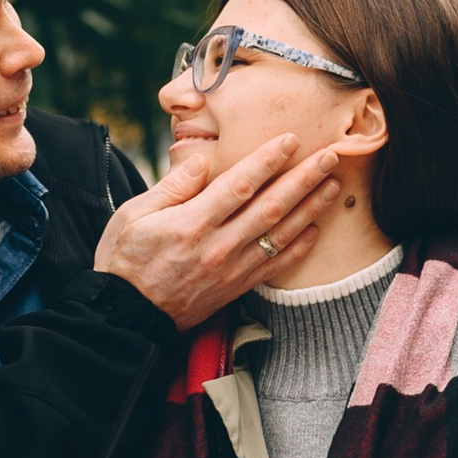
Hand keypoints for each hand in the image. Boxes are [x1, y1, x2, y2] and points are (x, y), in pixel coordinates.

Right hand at [92, 135, 341, 330]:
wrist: (126, 316)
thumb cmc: (124, 261)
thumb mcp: (133, 216)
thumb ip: (172, 187)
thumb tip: (202, 160)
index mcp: (191, 224)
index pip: (239, 185)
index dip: (268, 160)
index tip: (291, 140)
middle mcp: (217, 247)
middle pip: (271, 207)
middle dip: (304, 179)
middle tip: (329, 156)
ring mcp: (230, 269)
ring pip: (280, 234)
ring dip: (311, 208)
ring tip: (333, 185)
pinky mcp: (235, 288)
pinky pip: (275, 266)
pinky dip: (298, 247)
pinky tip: (315, 229)